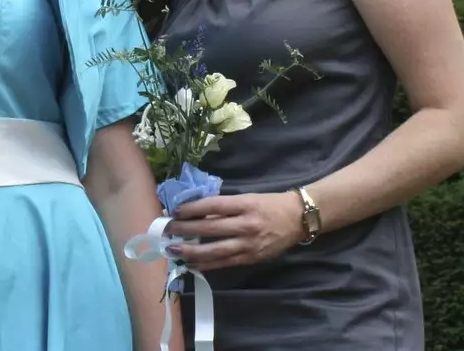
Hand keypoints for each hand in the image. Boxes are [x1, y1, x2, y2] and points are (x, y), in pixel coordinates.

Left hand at [165, 191, 307, 270]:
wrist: (297, 218)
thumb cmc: (268, 204)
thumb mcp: (246, 198)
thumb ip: (223, 207)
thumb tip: (195, 212)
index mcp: (244, 204)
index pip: (213, 206)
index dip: (192, 209)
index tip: (174, 211)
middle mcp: (246, 224)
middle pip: (210, 228)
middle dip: (185, 229)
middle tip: (166, 230)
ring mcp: (249, 244)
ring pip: (216, 250)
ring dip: (192, 251)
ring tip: (174, 250)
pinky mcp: (252, 258)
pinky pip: (226, 263)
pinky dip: (207, 264)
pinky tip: (192, 264)